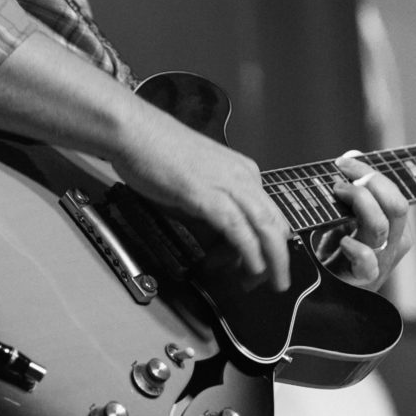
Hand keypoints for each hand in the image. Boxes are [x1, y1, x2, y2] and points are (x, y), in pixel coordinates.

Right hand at [111, 106, 291, 291]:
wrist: (136, 132)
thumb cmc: (157, 153)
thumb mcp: (197, 183)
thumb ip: (211, 209)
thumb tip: (216, 237)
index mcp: (243, 172)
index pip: (269, 214)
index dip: (268, 244)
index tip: (255, 263)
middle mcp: (244, 177)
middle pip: (276, 224)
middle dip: (279, 258)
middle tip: (275, 283)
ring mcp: (229, 185)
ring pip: (266, 228)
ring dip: (272, 261)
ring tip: (268, 283)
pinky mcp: (209, 196)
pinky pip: (239, 230)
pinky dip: (249, 252)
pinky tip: (252, 268)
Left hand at [318, 152, 411, 286]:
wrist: (322, 293)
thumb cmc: (335, 252)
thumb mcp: (345, 218)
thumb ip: (352, 190)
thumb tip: (352, 156)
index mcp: (394, 226)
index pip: (394, 193)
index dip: (372, 173)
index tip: (344, 162)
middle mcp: (393, 243)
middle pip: (396, 206)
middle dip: (370, 183)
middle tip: (340, 178)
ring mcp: (380, 262)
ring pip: (382, 226)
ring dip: (359, 203)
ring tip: (337, 196)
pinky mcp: (363, 280)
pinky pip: (367, 262)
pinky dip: (356, 248)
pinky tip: (341, 241)